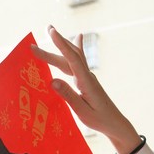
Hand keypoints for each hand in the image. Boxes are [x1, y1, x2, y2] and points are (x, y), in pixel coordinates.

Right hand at [32, 26, 142, 153]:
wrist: (115, 123)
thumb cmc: (100, 120)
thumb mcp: (83, 111)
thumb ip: (68, 96)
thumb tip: (52, 80)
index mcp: (86, 82)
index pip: (72, 59)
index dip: (61, 44)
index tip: (52, 32)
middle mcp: (87, 76)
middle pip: (69, 57)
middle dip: (55, 45)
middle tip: (39, 36)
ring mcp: (88, 76)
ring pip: (73, 57)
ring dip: (62, 44)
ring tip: (52, 31)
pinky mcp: (87, 80)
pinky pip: (78, 61)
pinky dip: (73, 49)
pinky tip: (78, 38)